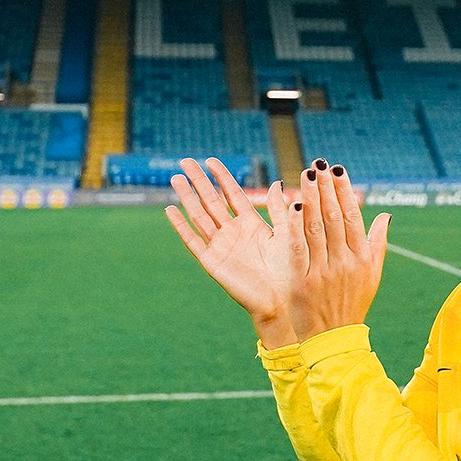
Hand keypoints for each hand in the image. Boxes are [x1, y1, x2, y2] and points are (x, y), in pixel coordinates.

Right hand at [165, 158, 305, 323]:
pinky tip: (171, 210)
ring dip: (187, 197)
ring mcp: (221, 246)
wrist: (280, 299)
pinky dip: (181, 226)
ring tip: (176, 178)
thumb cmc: (289, 271)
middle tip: (186, 161)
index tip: (211, 160)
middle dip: (199, 181)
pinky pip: (193, 240)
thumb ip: (280, 210)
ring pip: (199, 216)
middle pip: (212, 201)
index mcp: (252, 225)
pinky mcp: (211, 261)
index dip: (222, 177)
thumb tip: (277, 182)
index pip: (233, 195)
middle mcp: (234, 233)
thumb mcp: (287, 235)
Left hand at [284, 162, 390, 341]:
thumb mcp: (372, 276)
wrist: (334, 339)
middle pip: (334, 217)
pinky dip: (296, 225)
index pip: (352, 216)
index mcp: (361, 258)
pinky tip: (293, 204)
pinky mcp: (302, 281)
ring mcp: (323, 271)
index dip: (344, 191)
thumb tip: (385, 215)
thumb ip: (378, 243)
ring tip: (306, 174)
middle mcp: (344, 261)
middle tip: (318, 164)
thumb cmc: (353, 304)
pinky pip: (299, 247)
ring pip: (316, 227)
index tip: (337, 170)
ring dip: (311, 198)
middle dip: (326, 188)